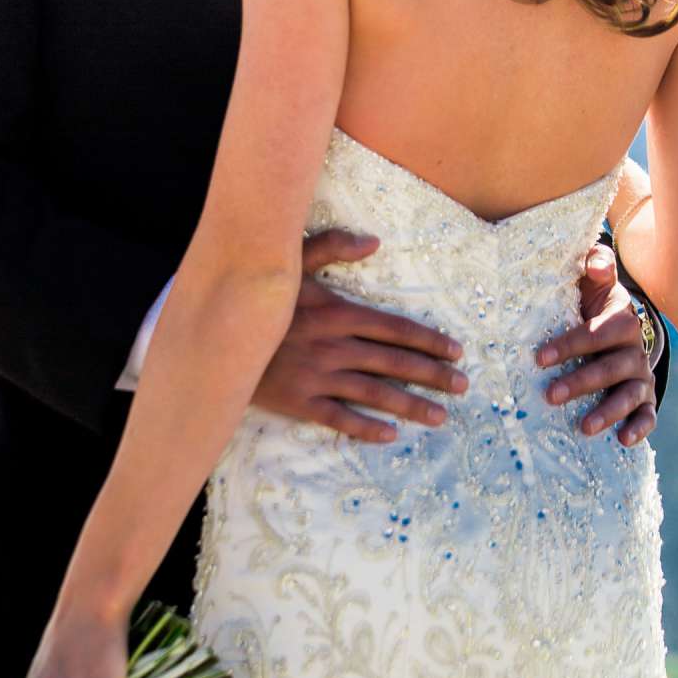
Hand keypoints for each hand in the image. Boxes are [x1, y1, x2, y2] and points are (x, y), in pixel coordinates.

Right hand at [253, 229, 466, 444]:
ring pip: (374, 394)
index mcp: (338, 313)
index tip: (456, 351)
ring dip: (411, 405)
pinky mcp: (298, 402)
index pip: (395, 328)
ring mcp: (317, 377)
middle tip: (463, 386)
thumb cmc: (257, 297)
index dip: (429, 340)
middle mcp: (334, 347)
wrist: (214, 336)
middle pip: (394, 362)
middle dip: (432, 375)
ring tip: (441, 416)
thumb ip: (331, 247)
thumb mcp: (290, 262)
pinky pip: (338, 419)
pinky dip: (365, 429)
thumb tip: (375, 241)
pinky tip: (390, 436)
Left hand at [535, 245, 655, 446]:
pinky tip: (624, 441)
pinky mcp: (645, 399)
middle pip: (612, 366)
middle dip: (582, 381)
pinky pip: (648, 415)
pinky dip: (640, 428)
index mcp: (620, 321)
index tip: (539, 358)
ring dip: (608, 410)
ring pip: (629, 394)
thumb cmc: (592, 305)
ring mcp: (641, 376)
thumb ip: (594, 266)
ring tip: (584, 427)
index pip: (597, 332)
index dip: (570, 344)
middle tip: (551, 395)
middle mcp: (634, 349)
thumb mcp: (593, 283)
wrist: (618, 329)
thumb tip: (595, 265)